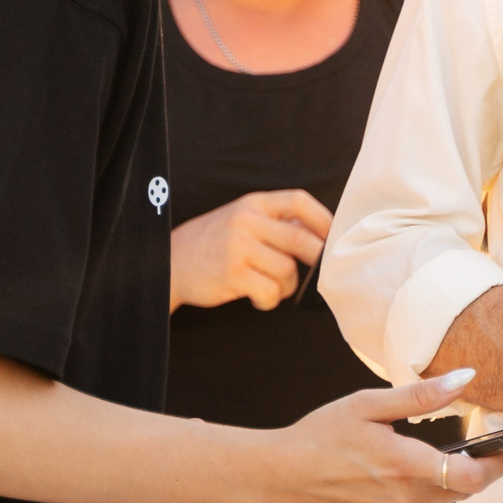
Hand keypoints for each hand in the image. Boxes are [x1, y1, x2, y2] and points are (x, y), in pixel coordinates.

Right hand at [170, 189, 332, 310]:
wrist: (168, 263)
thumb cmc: (213, 244)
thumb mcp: (241, 221)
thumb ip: (275, 224)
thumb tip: (321, 236)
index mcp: (253, 204)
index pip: (298, 202)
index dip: (323, 219)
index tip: (334, 237)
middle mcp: (246, 221)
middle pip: (300, 241)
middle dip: (317, 260)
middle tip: (322, 273)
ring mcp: (238, 247)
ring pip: (287, 272)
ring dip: (286, 286)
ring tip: (269, 286)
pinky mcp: (233, 274)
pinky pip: (270, 292)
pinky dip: (269, 300)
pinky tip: (257, 298)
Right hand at [243, 368, 502, 502]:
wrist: (276, 478)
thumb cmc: (317, 437)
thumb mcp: (368, 405)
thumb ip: (421, 396)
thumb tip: (464, 378)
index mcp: (406, 466)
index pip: (473, 477)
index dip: (500, 465)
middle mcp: (405, 498)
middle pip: (465, 490)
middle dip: (485, 470)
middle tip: (494, 446)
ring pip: (443, 498)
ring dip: (455, 477)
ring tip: (454, 448)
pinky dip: (429, 485)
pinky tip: (415, 463)